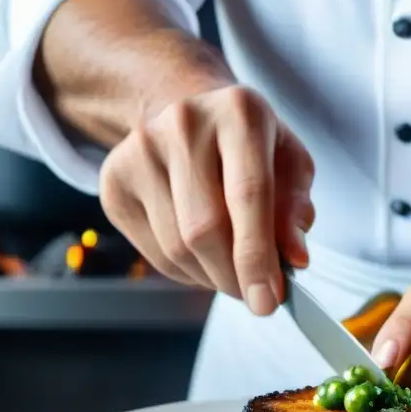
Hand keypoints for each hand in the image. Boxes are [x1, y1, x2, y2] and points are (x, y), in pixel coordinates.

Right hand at [99, 84, 314, 314]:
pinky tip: (204, 260)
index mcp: (239, 112)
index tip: (268, 300)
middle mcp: (184, 122)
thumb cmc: (250, 147)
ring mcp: (141, 149)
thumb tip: (294, 258)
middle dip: (234, 277)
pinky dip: (186, 273)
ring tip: (233, 272)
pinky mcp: (114, 179)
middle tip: (255, 295)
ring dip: (211, 278)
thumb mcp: (290, 166)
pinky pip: (154, 253)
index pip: (248, 195)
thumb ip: (296, 211)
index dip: (257, 256)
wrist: (192, 116)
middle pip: (204, 228)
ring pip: (177, 248)